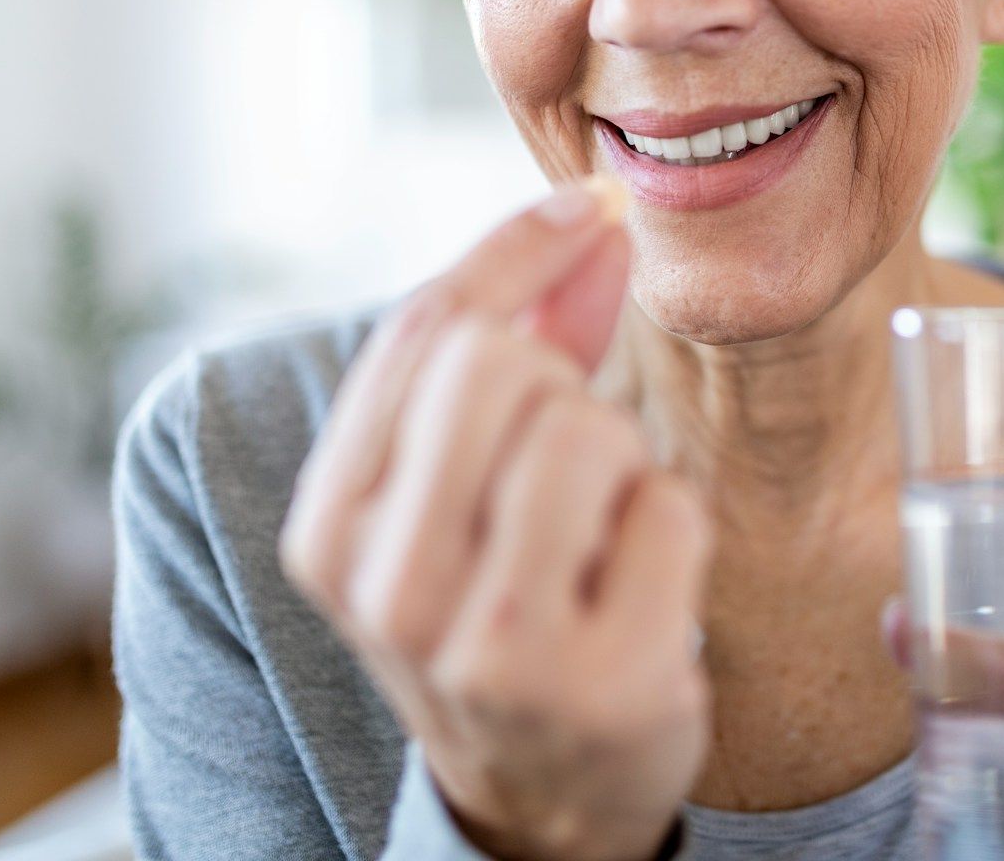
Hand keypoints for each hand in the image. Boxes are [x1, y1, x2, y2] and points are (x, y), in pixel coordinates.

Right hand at [278, 182, 711, 860]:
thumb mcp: (462, 484)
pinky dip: (673, 525)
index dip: (520, 245)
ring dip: (619, 460)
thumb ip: (522, 341)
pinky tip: (637, 589)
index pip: (424, 331)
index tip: (591, 210)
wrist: (544, 792)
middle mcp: (390, 591)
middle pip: (498, 364)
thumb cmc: (503, 602)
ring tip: (595, 534)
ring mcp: (492, 648)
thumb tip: (597, 217)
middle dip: (558, 382)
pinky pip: (670, 506)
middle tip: (566, 456)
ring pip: (586, 429)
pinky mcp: (600, 684)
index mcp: (330, 528)